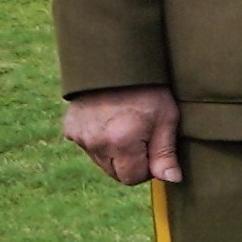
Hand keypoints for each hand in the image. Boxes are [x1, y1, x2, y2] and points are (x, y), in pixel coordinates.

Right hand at [60, 86, 179, 187]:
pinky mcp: (70, 129)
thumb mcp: (166, 118)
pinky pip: (87, 147)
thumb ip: (166, 153)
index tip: (154, 149)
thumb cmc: (148, 90)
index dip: (147, 169)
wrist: (117, 63)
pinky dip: (99, 142)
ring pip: (101, 162)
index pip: (132, 178)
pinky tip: (110, 122)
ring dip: (115, 153)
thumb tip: (172, 179)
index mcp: (121, 142)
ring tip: (126, 127)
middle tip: (142, 137)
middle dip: (131, 163)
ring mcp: (80, 136)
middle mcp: (96, 143)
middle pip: (115, 173)